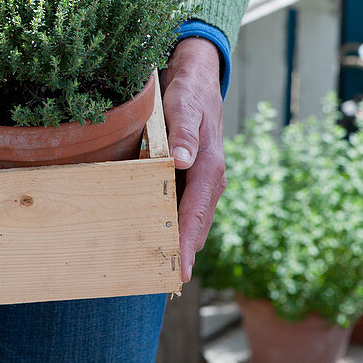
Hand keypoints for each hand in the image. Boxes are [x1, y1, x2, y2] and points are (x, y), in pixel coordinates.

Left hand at [160, 37, 224, 283]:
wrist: (197, 81)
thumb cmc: (188, 93)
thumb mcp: (183, 105)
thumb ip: (183, 131)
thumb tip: (183, 160)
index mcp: (210, 168)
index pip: (196, 214)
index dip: (187, 244)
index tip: (179, 271)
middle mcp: (210, 181)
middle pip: (195, 226)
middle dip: (181, 253)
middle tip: (160, 281)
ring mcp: (203, 183)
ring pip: (190, 221)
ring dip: (177, 243)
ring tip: (154, 269)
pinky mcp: (193, 180)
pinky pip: (184, 209)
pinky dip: (172, 225)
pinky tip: (152, 236)